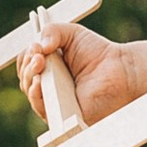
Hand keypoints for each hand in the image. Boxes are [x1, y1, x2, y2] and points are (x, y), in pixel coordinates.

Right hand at [19, 16, 146, 127]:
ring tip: (40, 63)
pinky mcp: (62, 115)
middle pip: (25, 77)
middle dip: (27, 64)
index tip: (36, 46)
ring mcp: (54, 101)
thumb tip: (37, 46)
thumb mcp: (72, 33)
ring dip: (29, 77)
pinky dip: (36, 97)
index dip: (26, 55)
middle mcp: (49, 84)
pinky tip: (39, 84)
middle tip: (39, 55)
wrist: (121, 70)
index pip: (26, 62)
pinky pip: (42, 109)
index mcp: (48, 66)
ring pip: (31, 93)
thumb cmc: (98, 53)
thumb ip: (52, 30)